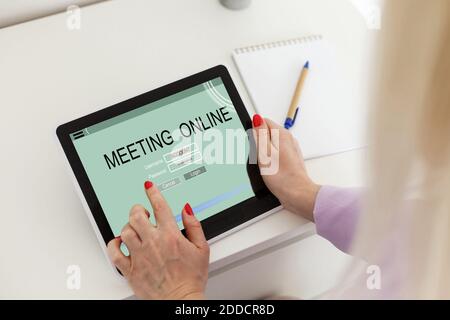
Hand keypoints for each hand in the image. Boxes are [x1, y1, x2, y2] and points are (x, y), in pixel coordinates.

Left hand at [107, 181, 209, 298]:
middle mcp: (153, 243)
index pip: (160, 206)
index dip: (153, 192)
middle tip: (141, 212)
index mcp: (171, 236)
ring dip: (128, 226)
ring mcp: (140, 256)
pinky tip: (121, 243)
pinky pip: (114, 253)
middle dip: (137, 209)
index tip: (149, 186)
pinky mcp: (130, 270)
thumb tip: (186, 209)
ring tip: (135, 228)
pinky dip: (114, 245)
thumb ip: (194, 226)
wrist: (181, 301)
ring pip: (125, 231)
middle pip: (136, 215)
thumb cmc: (192, 278)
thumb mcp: (202, 249)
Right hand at [252, 114, 319, 220]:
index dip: (254, 130)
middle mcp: (288, 140)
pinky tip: (268, 169)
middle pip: (267, 133)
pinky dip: (269, 159)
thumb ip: (260, 134)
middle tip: (257, 156)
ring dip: (264, 152)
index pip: (263, 121)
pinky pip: (275, 154)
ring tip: (263, 164)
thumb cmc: (282, 176)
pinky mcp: (289, 160)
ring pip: (271, 144)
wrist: (297, 194)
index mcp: (282, 135)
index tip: (250, 142)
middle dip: (258, 141)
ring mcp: (289, 150)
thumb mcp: (264, 152)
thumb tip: (256, 118)